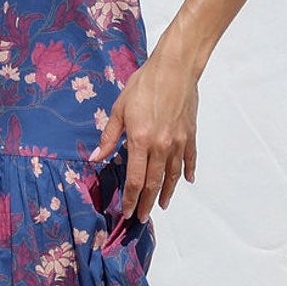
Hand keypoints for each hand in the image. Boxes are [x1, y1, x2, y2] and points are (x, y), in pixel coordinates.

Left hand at [88, 42, 199, 221]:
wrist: (175, 68)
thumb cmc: (144, 84)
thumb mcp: (119, 108)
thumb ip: (109, 137)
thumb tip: (96, 158)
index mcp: (141, 141)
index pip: (135, 179)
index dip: (131, 198)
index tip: (128, 211)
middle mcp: (161, 146)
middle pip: (154, 182)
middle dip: (147, 203)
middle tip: (143, 217)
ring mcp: (178, 142)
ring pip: (173, 175)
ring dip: (166, 192)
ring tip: (161, 205)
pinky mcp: (190, 134)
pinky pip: (189, 158)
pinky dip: (188, 171)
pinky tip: (187, 181)